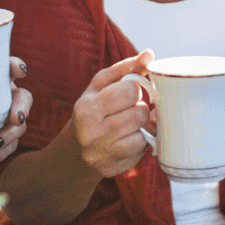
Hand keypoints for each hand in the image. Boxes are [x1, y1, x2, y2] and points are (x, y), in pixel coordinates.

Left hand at [0, 57, 32, 162]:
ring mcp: (5, 118)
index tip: (17, 71)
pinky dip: (4, 151)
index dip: (17, 67)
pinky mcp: (1, 137)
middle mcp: (4, 96)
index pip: (11, 68)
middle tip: (15, 117)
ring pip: (21, 124)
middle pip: (24, 97)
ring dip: (12, 133)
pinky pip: (11, 145)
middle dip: (23, 106)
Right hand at [72, 51, 154, 178]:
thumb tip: (149, 54)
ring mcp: (100, 155)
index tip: (130, 93)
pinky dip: (140, 143)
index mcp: (86, 108)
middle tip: (132, 109)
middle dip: (140, 108)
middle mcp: (91, 134)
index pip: (130, 91)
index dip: (136, 90)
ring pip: (142, 135)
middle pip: (139, 114)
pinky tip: (129, 138)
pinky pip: (141, 153)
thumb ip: (126, 68)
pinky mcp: (111, 170)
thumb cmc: (94, 108)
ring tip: (131, 124)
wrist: (75, 148)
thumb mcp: (102, 85)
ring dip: (142, 127)